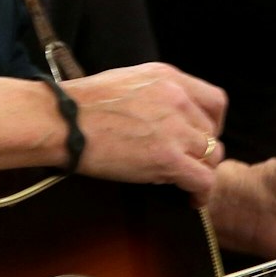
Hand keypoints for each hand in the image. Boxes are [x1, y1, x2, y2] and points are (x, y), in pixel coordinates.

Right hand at [63, 63, 226, 202]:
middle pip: (212, 131)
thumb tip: (158, 114)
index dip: (213, 123)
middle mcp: (178, 99)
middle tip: (186, 162)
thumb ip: (152, 93)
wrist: (61, 121)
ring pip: (213, 155)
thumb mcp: (124, 82)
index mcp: (167, 77)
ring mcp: (175, 129)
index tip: (201, 136)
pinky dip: (202, 192)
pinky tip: (191, 199)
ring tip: (187, 182)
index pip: (214, 101)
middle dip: (202, 149)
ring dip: (202, 170)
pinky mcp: (168, 158)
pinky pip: (204, 179)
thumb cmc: (78, 105)